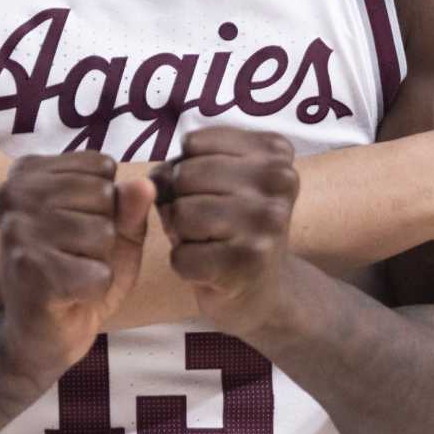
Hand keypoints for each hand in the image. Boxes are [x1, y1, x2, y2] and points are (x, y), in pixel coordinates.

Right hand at [0, 153, 156, 383]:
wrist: (42, 332)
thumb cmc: (77, 270)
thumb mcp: (113, 230)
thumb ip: (129, 204)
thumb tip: (145, 185)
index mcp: (27, 171)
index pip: (101, 166)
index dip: (106, 203)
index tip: (76, 225)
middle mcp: (14, 194)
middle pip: (103, 195)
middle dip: (103, 231)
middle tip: (74, 254)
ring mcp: (17, 232)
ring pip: (102, 233)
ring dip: (99, 261)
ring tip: (71, 272)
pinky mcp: (29, 272)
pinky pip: (98, 274)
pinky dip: (95, 290)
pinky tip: (70, 295)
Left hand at [153, 128, 301, 337]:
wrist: (262, 290)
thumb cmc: (232, 225)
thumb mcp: (217, 181)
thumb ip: (183, 166)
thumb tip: (155, 180)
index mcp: (274, 151)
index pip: (193, 143)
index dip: (186, 170)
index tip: (214, 192)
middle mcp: (279, 180)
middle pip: (185, 175)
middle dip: (181, 202)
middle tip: (208, 223)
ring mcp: (267, 222)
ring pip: (181, 213)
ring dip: (181, 233)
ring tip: (209, 243)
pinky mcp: (248, 263)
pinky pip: (181, 256)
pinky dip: (184, 265)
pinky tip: (210, 268)